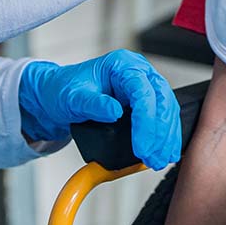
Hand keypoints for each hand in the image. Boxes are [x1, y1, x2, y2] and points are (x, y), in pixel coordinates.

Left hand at [17, 49, 180, 169]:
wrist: (58, 95)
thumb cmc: (65, 90)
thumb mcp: (73, 97)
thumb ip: (93, 103)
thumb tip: (114, 112)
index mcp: (122, 64)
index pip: (143, 91)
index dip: (146, 121)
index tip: (142, 147)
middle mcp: (137, 72)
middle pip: (161, 100)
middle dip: (159, 133)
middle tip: (153, 158)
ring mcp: (144, 86)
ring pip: (166, 110)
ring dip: (165, 138)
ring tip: (158, 160)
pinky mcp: (145, 102)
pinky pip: (161, 118)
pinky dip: (164, 136)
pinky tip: (163, 152)